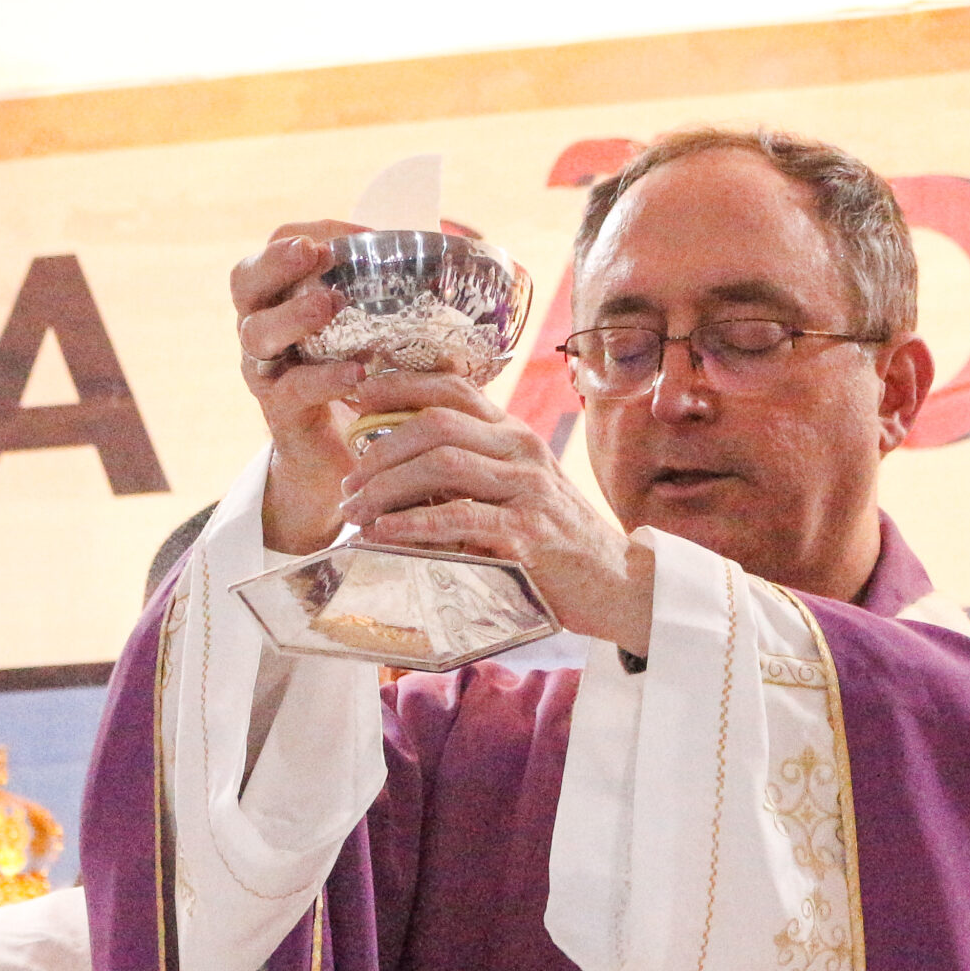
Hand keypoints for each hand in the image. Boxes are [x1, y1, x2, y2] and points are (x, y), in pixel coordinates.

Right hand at [231, 224, 370, 553]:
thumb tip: (463, 253)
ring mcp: (266, 370)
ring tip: (328, 305)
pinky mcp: (281, 413)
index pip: (278, 246)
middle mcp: (265, 327)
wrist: (342, 460)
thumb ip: (400, 294)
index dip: (310, 234)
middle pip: (246, 282)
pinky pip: (291, 389)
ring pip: (258, 334)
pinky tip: (355, 372)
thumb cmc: (368, 380)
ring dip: (293, 315)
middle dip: (276, 262)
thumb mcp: (380, 330)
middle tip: (310, 254)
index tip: (355, 237)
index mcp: (287, 296)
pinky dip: (323, 378)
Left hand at [337, 371, 654, 653]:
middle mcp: (522, 450)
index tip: (355, 399)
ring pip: (442, 464)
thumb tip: (400, 472)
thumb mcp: (518, 491)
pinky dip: (412, 523)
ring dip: (387, 486)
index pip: (453, 387)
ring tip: (356, 511)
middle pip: (437, 423)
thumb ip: (473, 474)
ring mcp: (528, 488)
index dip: (399, 387)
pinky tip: (383, 532)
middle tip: (349, 482)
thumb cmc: (558, 542)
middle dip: (380, 449)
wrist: (620, 583)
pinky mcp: (528, 532)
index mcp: (515, 434)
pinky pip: (459, 517)